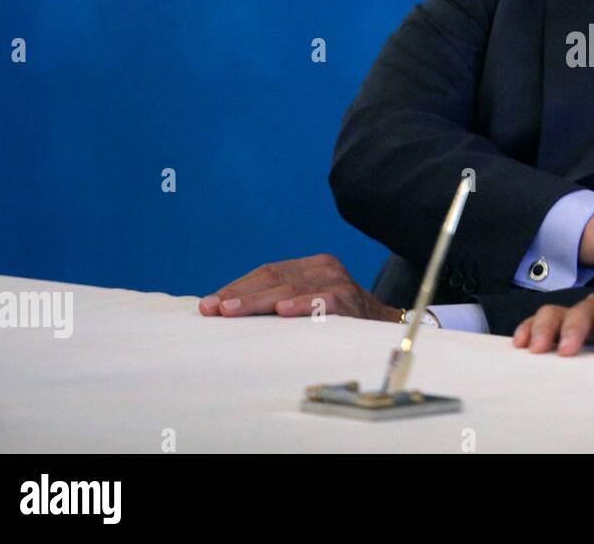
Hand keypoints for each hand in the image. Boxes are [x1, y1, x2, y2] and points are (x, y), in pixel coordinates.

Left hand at [198, 253, 399, 321]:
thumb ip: (280, 300)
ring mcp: (338, 283)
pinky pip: (322, 302)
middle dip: (239, 295)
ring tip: (232, 312)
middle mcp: (325, 268)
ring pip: (290, 289)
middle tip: (212, 309)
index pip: (267, 271)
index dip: (236, 287)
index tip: (207, 305)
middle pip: (274, 278)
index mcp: (312, 265)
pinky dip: (301, 306)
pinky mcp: (349, 301)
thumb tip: (227, 312)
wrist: (386, 328)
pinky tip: (282, 311)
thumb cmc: (339, 319)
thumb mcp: (310, 301)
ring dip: (258, 301)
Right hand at [511, 283, 593, 357]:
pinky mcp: (566, 331)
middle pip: (585, 306)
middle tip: (566, 352)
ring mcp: (582, 316)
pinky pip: (544, 326)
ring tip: (535, 349)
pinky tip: (520, 344)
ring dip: (545, 328)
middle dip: (574, 327)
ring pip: (559, 312)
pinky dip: (530, 331)